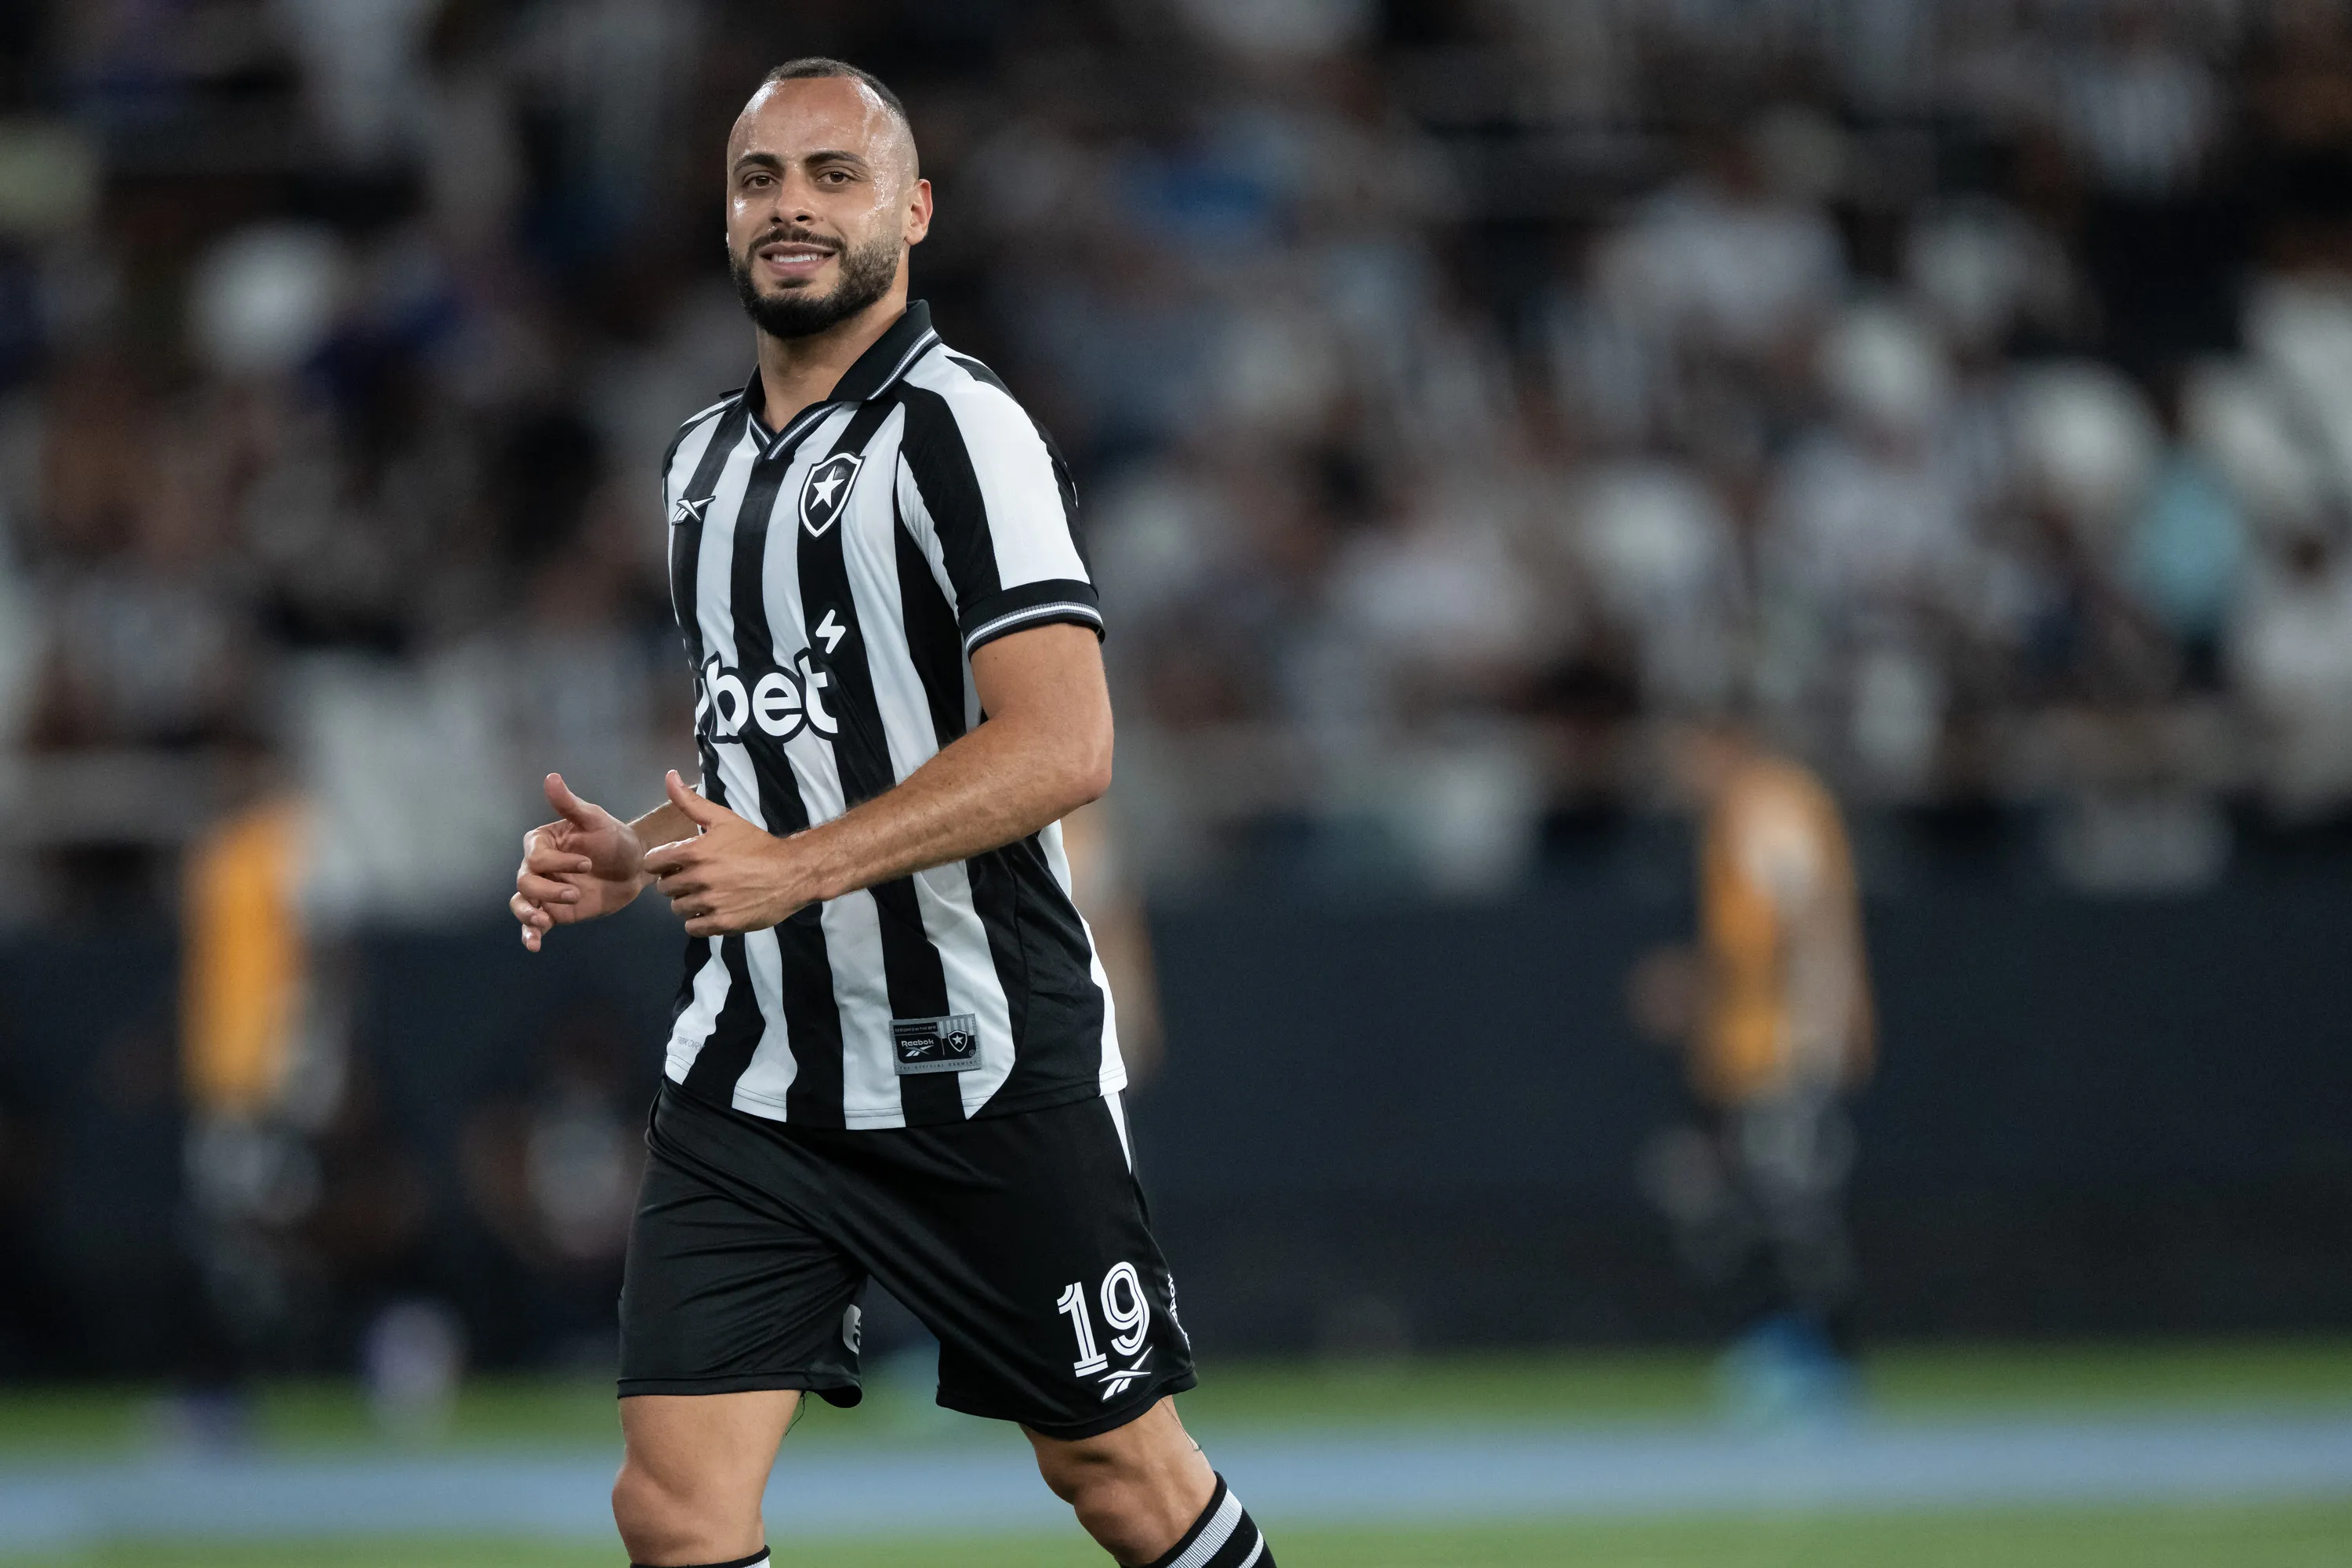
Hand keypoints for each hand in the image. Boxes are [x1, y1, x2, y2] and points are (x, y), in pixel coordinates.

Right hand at [511, 773, 647, 951]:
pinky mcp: (555, 911)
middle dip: (547, 890)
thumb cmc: (614, 838)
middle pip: (525, 882)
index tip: (586, 863)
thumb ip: (570, 804)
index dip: (557, 863)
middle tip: (575, 894)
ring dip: (528, 914)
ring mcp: (546, 890)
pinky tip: (535, 943)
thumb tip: (551, 777)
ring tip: (543, 921)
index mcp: (542, 842)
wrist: (635, 867)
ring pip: (522, 903)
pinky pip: (535, 924)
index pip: (535, 856)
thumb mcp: (595, 819)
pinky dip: (530, 934)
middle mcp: (538, 867)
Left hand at [643, 771, 825, 936]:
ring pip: (678, 909)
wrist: (791, 872)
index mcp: (695, 852)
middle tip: (696, 878)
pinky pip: (693, 928)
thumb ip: (691, 802)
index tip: (675, 863)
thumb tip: (669, 776)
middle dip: (676, 883)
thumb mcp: (724, 819)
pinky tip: (713, 909)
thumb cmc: (756, 844)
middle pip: (664, 888)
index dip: (661, 863)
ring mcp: (711, 903)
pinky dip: (699, 921)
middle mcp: (699, 878)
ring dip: (687, 903)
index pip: (652, 863)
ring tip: (706, 894)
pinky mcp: (722, 923)